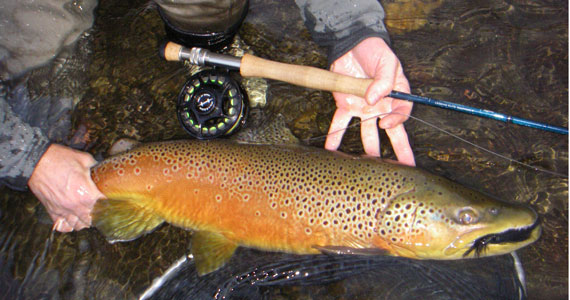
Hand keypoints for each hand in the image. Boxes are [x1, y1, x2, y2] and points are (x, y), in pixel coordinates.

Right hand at [28, 144, 103, 231]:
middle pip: (93, 220)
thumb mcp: (84, 160)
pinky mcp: (52, 212)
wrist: (37, 162)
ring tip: (88, 215)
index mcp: (87, 195)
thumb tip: (101, 169)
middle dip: (99, 215)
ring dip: (85, 222)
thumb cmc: (59, 160)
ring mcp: (63, 211)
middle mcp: (76, 206)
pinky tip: (73, 219)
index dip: (110, 204)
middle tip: (101, 208)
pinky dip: (69, 225)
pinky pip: (63, 226)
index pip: (105, 207)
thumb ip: (95, 167)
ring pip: (78, 226)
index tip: (112, 201)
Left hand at [325, 37, 414, 165]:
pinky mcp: (345, 106)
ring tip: (366, 168)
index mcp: (396, 96)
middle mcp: (381, 106)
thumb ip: (383, 81)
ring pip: (367, 134)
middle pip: (391, 132)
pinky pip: (340, 124)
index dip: (397, 121)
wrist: (351, 45)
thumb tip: (373, 100)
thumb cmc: (375, 51)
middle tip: (403, 168)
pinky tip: (330, 151)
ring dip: (366, 150)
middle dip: (398, 151)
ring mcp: (363, 109)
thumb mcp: (387, 62)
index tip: (387, 123)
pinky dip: (334, 137)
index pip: (402, 114)